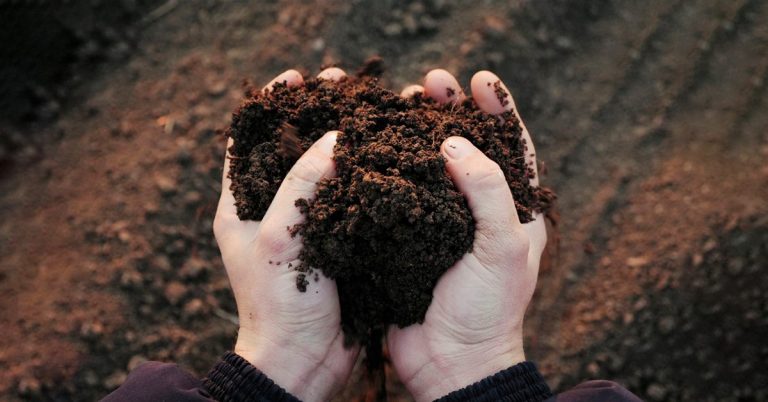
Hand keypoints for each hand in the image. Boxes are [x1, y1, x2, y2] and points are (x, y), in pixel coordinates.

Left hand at [213, 68, 358, 401]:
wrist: (304, 361)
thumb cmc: (277, 304)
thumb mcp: (277, 236)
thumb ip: (300, 183)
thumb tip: (333, 138)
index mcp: (241, 205)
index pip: (250, 140)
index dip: (272, 105)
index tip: (297, 77)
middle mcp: (271, 210)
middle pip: (292, 148)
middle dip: (316, 113)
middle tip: (343, 84)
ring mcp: (305, 225)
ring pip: (324, 170)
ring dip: (345, 139)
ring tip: (370, 110)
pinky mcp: (335, 241)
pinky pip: (349, 197)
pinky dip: (364, 173)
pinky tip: (388, 154)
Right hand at [388, 70, 546, 400]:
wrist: (450, 363)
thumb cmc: (489, 310)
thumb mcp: (504, 249)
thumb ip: (487, 192)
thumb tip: (454, 145)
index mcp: (514, 211)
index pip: (512, 147)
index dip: (498, 110)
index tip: (479, 80)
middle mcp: (477, 211)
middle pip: (466, 147)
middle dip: (451, 111)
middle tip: (431, 82)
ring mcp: (440, 223)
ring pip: (429, 166)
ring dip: (415, 132)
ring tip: (400, 102)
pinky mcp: (408, 237)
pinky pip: (399, 194)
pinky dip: (388, 168)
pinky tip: (373, 146)